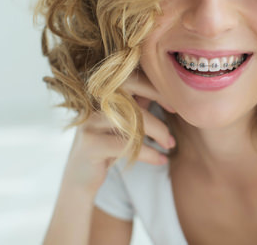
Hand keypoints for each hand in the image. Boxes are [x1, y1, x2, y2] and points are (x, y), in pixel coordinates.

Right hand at [61, 69, 175, 193]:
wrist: (81, 178)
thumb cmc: (108, 146)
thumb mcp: (125, 121)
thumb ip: (138, 104)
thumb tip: (167, 89)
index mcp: (103, 93)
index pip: (131, 78)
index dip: (155, 87)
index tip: (174, 104)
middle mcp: (93, 102)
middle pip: (132, 95)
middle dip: (158, 105)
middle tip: (175, 120)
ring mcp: (90, 122)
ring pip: (132, 120)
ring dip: (158, 132)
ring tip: (170, 145)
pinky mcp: (90, 144)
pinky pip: (127, 145)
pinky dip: (149, 153)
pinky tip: (161, 160)